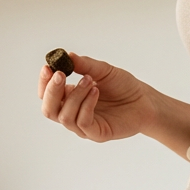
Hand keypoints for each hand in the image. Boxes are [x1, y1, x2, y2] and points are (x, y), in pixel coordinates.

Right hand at [38, 52, 155, 142]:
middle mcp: (72, 113)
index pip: (47, 94)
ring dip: (75, 95)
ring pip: (65, 116)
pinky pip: (82, 122)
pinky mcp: (96, 134)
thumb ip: (84, 64)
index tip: (48, 67)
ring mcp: (83, 126)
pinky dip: (86, 105)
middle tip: (61, 74)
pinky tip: (96, 91)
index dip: (44, 82)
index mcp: (69, 98)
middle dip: (52, 91)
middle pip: (48, 110)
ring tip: (90, 81)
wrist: (144, 100)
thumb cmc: (123, 86)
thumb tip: (66, 56)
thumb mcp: (102, 70)